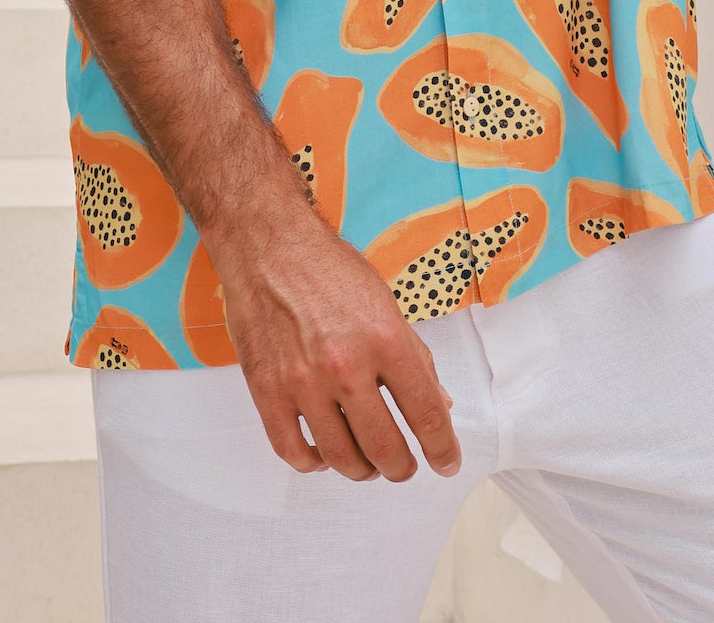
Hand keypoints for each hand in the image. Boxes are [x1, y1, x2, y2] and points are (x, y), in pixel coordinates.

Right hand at [213, 209, 461, 482]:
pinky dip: (313, 463)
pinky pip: (293, 451)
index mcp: (385, 338)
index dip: (442, 449)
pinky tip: (323, 453)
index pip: (426, 414)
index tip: (446, 463)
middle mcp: (346, 365)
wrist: (267, 243)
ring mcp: (303, 381)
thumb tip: (438, 404)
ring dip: (362, 470)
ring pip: (342, 458)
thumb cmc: (327, 268)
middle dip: (402, 468)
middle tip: (404, 466)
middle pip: (386, 449)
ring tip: (367, 463)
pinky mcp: (267, 389)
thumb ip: (413, 356)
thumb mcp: (384, 303)